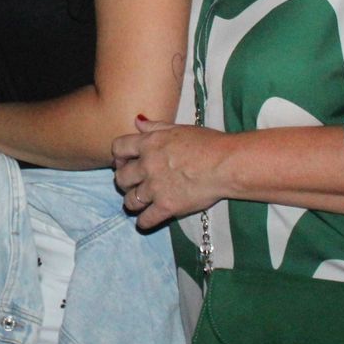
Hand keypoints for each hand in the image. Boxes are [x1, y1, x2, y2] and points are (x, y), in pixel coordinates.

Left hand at [114, 118, 229, 228]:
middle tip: (131, 183)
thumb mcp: (179, 128)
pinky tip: (145, 221)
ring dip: (132, 202)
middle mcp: (147, 166)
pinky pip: (146, 219)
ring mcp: (155, 188)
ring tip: (138, 202)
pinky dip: (143, 222)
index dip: (119, 156)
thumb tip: (137, 121)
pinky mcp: (167, 207)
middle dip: (123, 181)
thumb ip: (155, 126)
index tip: (124, 161)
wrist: (226, 164)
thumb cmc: (208, 143)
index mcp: (149, 144)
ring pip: (130, 200)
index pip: (118, 148)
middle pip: (120, 177)